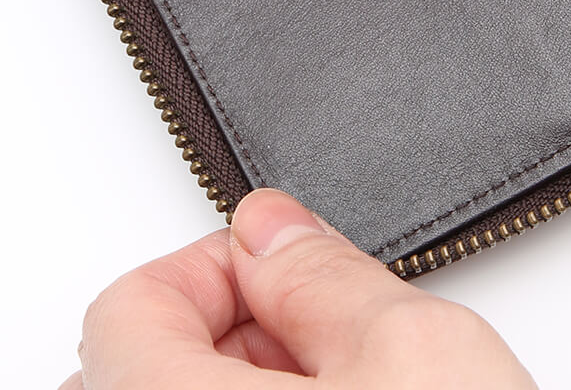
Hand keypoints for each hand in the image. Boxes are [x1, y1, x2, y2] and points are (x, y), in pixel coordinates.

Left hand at [62, 188, 535, 388]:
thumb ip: (329, 273)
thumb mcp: (415, 354)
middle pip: (143, 361)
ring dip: (258, 371)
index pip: (129, 308)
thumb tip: (272, 223)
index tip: (285, 259)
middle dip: (242, 321)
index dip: (216, 261)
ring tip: (360, 376)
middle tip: (330, 322)